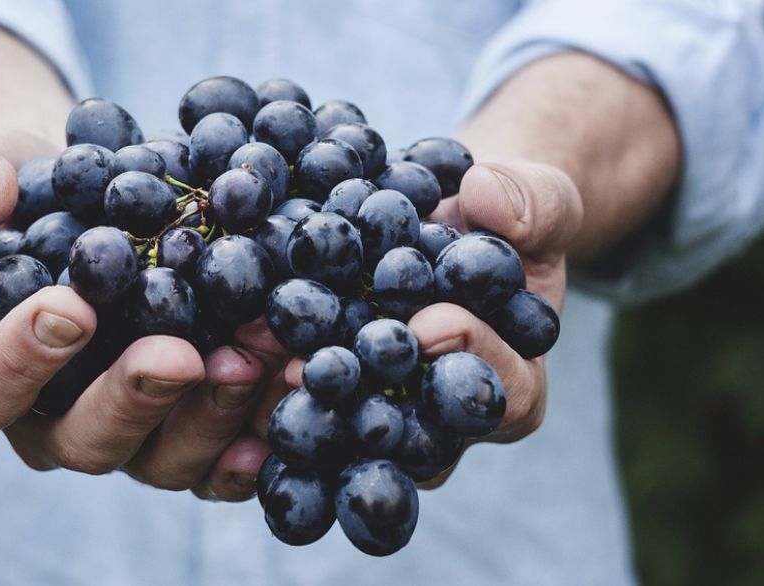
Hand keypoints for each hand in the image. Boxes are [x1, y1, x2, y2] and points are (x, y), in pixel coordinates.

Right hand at [0, 126, 272, 499]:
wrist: (84, 194)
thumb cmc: (7, 188)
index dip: (18, 361)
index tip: (70, 308)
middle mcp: (52, 418)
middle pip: (83, 440)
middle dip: (134, 399)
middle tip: (180, 355)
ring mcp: (128, 428)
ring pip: (163, 456)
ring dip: (214, 414)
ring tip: (258, 357)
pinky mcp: (188, 422)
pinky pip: (223, 453)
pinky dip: (260, 431)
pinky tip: (293, 392)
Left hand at [265, 160, 583, 487]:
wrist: (450, 222)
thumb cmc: (505, 219)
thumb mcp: (538, 200)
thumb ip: (532, 203)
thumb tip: (487, 197)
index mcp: (511, 384)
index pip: (504, 395)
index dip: (473, 361)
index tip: (434, 322)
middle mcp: (442, 419)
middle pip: (412, 434)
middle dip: (365, 398)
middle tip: (317, 368)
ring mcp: (382, 411)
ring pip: (345, 429)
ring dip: (298, 399)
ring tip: (256, 359)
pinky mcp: (331, 392)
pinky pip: (300, 398)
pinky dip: (262, 376)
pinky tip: (226, 348)